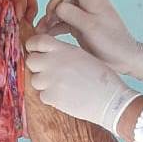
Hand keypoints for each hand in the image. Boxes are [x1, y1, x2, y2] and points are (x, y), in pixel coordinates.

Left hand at [26, 34, 142, 131]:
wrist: (111, 100)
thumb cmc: (101, 78)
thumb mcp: (82, 56)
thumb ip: (62, 53)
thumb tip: (45, 54)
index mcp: (64, 49)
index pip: (37, 41)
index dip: (33, 46)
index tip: (33, 50)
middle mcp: (54, 62)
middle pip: (31, 61)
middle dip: (37, 66)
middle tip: (47, 72)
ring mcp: (51, 80)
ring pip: (35, 80)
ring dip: (44, 83)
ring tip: (60, 86)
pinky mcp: (52, 97)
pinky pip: (42, 95)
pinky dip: (50, 97)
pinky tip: (65, 96)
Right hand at [36, 0, 142, 81]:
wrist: (124, 60)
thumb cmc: (111, 42)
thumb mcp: (90, 27)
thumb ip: (72, 14)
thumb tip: (57, 7)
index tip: (52, 11)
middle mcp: (89, 4)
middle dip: (52, 10)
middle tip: (45, 23)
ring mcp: (85, 16)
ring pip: (63, 12)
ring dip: (51, 20)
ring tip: (41, 31)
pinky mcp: (82, 27)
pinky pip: (65, 23)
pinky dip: (56, 28)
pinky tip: (48, 35)